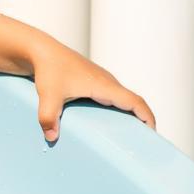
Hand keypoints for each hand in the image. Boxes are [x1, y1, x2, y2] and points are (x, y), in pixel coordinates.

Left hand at [30, 42, 156, 141]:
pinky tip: (107, 122)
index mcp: (104, 85)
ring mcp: (101, 81)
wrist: (41, 50)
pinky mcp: (92, 81)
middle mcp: (107, 82)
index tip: (152, 133)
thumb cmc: (47, 69)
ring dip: (129, 114)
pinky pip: (111, 97)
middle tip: (143, 142)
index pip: (135, 102)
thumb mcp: (48, 95)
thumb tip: (51, 138)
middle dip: (141, 120)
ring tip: (128, 136)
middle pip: (132, 102)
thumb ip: (48, 117)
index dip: (147, 117)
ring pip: (121, 99)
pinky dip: (116, 109)